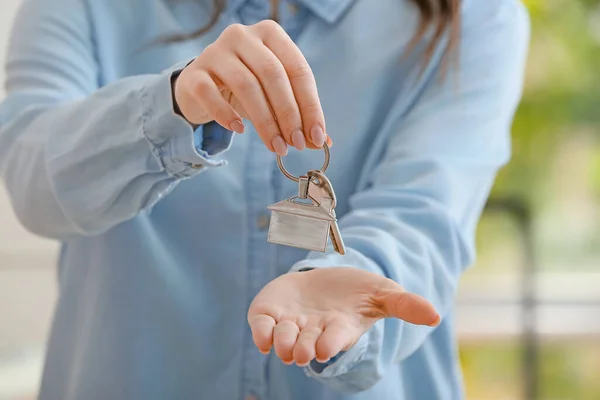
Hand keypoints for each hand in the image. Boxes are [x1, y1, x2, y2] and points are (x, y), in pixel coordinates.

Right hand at [173, 20, 331, 154]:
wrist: (201, 88)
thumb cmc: (245, 90)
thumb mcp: (274, 98)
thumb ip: (298, 116)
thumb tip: (323, 142)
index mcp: (270, 34)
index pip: (297, 69)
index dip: (310, 105)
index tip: (316, 136)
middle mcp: (242, 36)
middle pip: (273, 74)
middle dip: (289, 114)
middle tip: (296, 144)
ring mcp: (215, 52)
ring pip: (246, 85)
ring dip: (265, 121)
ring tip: (276, 146)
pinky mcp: (194, 73)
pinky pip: (211, 94)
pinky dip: (226, 115)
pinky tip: (239, 130)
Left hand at [247, 267, 439, 365]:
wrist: (325, 280)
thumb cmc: (356, 291)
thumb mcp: (382, 292)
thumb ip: (405, 304)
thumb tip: (436, 316)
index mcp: (340, 328)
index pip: (335, 339)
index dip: (331, 343)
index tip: (326, 348)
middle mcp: (313, 330)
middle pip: (307, 344)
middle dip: (304, 348)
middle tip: (302, 351)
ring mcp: (290, 323)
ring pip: (283, 339)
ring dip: (283, 342)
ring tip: (284, 343)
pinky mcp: (270, 312)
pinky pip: (261, 326)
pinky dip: (260, 332)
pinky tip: (263, 337)